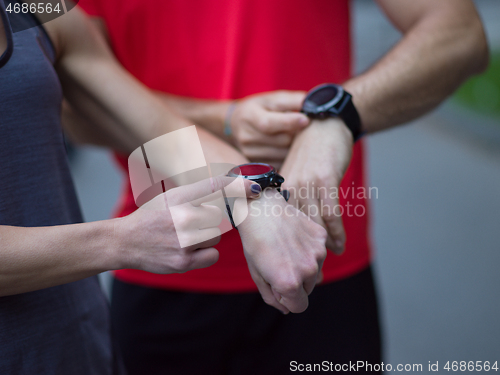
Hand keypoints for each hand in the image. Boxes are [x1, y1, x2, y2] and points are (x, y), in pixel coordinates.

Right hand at [114, 176, 259, 273]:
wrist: (126, 242)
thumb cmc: (152, 217)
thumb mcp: (171, 196)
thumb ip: (199, 192)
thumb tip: (232, 189)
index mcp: (179, 197)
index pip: (214, 187)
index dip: (238, 186)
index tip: (255, 188)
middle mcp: (182, 217)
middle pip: (218, 218)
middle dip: (210, 221)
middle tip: (190, 223)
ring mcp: (183, 241)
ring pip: (216, 237)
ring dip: (207, 238)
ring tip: (185, 236)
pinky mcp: (183, 262)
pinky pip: (213, 255)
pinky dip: (206, 253)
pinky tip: (189, 250)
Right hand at [229, 91, 309, 166]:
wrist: (235, 124)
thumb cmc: (259, 109)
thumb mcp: (271, 99)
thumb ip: (291, 100)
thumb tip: (313, 105)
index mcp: (249, 116)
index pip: (269, 123)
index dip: (290, 122)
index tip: (306, 119)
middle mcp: (246, 137)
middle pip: (281, 140)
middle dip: (297, 134)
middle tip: (306, 128)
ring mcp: (249, 153)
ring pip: (283, 154)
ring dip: (295, 147)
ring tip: (298, 137)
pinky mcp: (255, 165)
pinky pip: (280, 164)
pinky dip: (289, 157)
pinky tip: (290, 148)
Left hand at [238, 189, 326, 313]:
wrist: (260, 208)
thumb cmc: (254, 242)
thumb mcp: (257, 274)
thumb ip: (272, 297)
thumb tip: (286, 309)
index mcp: (289, 283)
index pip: (299, 306)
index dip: (286, 299)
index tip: (277, 284)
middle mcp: (308, 270)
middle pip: (308, 290)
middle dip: (295, 283)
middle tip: (279, 263)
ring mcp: (318, 252)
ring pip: (314, 272)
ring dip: (303, 266)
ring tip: (285, 249)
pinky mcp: (321, 237)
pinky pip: (318, 253)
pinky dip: (308, 250)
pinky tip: (293, 238)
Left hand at [279, 118, 352, 253]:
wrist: (324, 124)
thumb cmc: (309, 152)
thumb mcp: (293, 173)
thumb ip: (291, 196)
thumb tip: (291, 225)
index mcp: (280, 187)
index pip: (277, 223)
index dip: (282, 245)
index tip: (286, 264)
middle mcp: (290, 186)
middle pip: (293, 227)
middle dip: (299, 252)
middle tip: (306, 274)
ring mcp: (307, 183)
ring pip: (312, 223)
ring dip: (319, 247)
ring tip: (322, 266)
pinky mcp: (325, 179)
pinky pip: (330, 213)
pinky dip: (336, 232)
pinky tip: (338, 246)